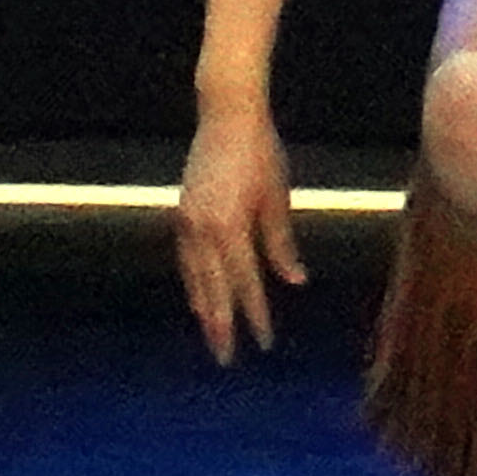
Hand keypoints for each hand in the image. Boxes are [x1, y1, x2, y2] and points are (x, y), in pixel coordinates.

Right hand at [175, 101, 302, 361]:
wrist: (226, 117)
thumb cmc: (261, 154)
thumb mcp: (277, 197)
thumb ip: (281, 242)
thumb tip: (294, 281)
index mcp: (229, 228)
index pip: (245, 284)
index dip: (255, 315)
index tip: (264, 342)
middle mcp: (202, 231)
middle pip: (213, 290)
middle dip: (222, 325)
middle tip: (227, 358)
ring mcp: (187, 223)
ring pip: (194, 279)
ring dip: (204, 309)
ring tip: (213, 334)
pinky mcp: (182, 215)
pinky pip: (186, 260)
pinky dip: (192, 283)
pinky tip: (199, 297)